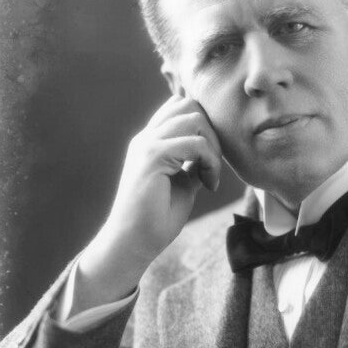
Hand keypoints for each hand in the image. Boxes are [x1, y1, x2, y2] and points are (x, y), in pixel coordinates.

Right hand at [74, 95, 221, 308]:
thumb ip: (194, 163)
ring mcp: (147, 144)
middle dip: (212, 131)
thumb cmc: (157, 219)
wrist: (133, 243)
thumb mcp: (184, 183)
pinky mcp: (152, 157)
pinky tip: (208, 185)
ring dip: (213, 147)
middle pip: (189, 103)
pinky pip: (194, 143)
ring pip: (194, 118)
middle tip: (213, 165)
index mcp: (151, 140)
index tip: (210, 159)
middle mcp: (146, 137)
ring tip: (210, 176)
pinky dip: (210, 161)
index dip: (204, 124)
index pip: (180, 106)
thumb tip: (213, 153)